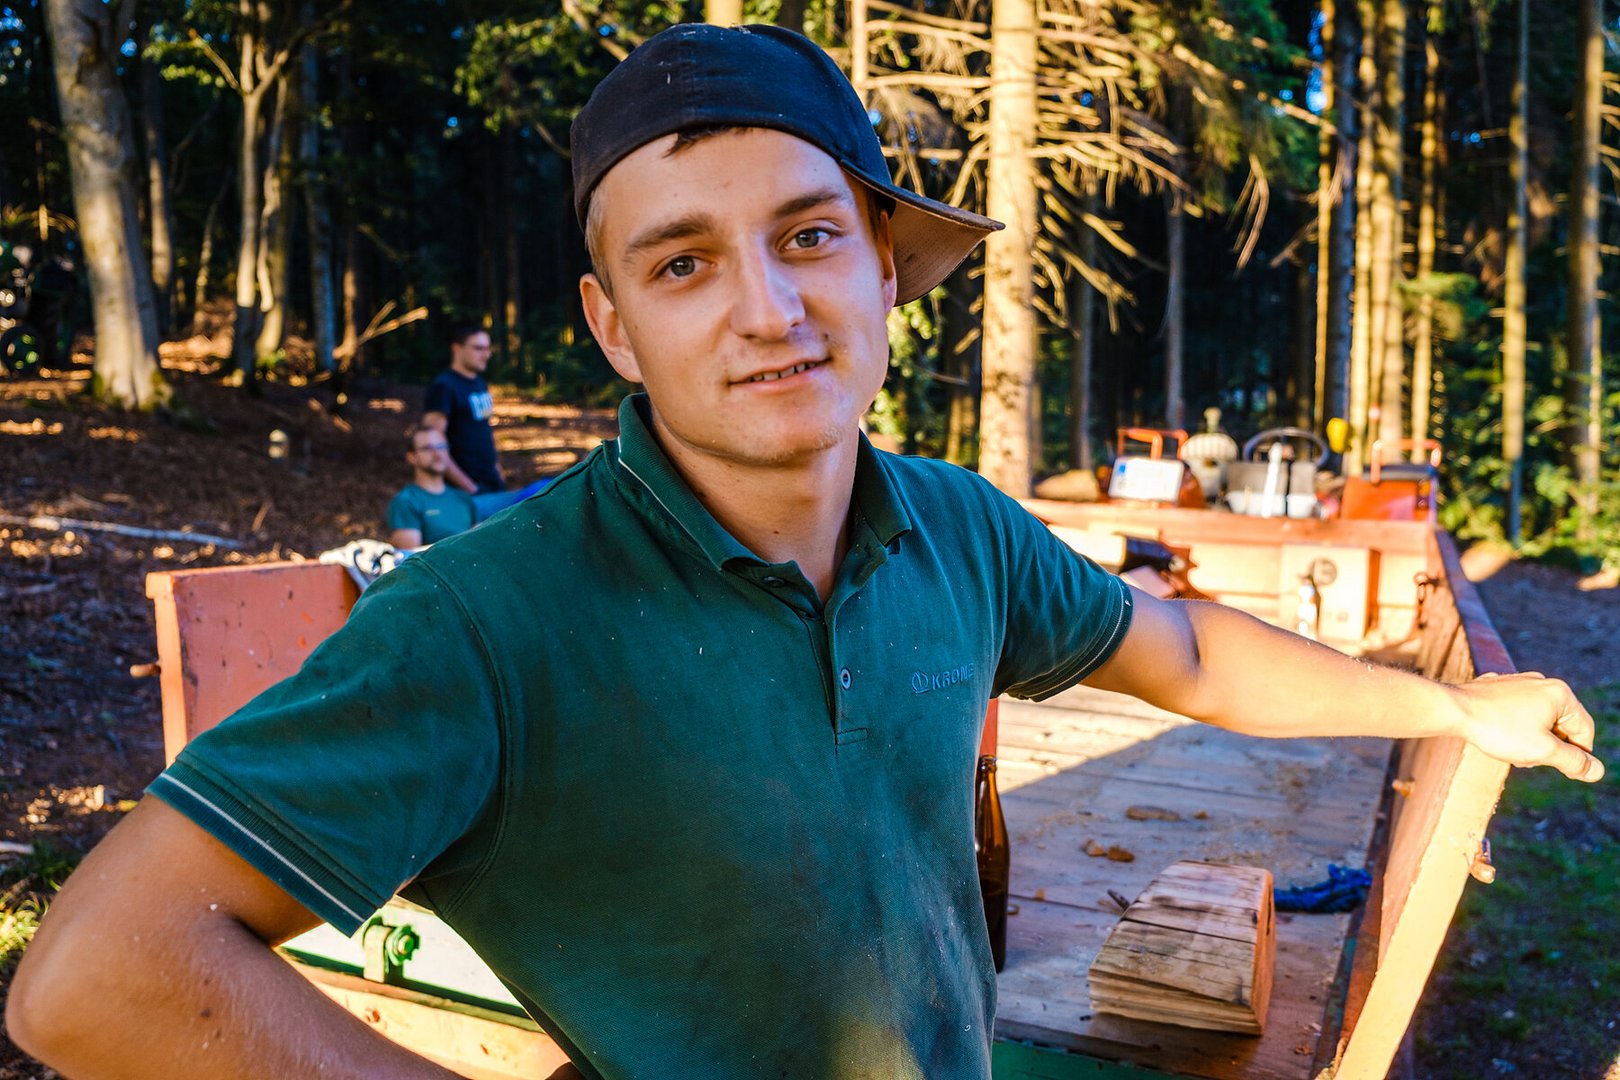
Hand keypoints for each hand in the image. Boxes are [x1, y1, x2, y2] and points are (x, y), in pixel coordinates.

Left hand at [1454, 672, 1604, 781]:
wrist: (1450, 709)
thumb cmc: (1498, 729)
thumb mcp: (1543, 751)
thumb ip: (1574, 761)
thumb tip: (1596, 771)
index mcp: (1560, 693)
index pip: (1584, 730)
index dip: (1577, 755)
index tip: (1562, 771)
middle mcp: (1541, 682)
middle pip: (1560, 725)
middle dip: (1548, 747)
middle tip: (1527, 759)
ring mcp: (1517, 682)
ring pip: (1537, 720)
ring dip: (1529, 740)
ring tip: (1509, 748)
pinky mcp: (1497, 688)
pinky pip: (1515, 713)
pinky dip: (1511, 728)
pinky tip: (1495, 736)